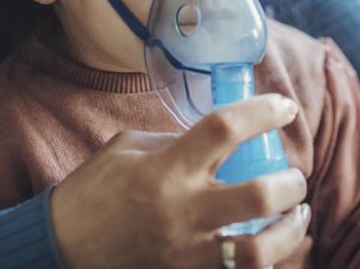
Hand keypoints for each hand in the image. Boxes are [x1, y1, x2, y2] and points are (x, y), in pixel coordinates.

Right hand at [49, 94, 310, 268]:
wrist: (62, 247)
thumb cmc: (95, 190)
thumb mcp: (129, 148)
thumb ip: (178, 142)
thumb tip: (222, 139)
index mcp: (165, 168)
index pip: (224, 129)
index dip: (262, 112)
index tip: (284, 106)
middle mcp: (180, 211)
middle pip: (258, 195)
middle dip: (290, 183)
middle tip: (295, 174)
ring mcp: (185, 252)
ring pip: (258, 251)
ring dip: (288, 231)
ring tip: (296, 214)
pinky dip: (263, 260)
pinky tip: (269, 244)